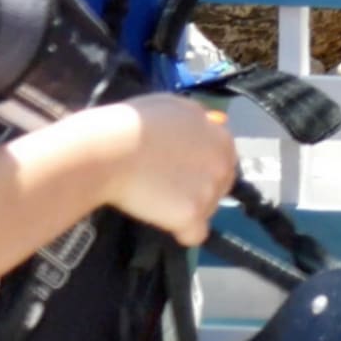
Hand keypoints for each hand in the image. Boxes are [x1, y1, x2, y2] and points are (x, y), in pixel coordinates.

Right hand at [100, 95, 235, 245]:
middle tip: (169, 184)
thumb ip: (199, 118)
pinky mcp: (192, 216)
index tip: (183, 167)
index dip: (204, 164)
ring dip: (189, 208)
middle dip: (201, 188)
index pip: (226, 159)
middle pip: (221, 186)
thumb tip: (218, 123)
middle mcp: (222, 165)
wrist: (114, 149)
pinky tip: (163, 219)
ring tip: (158, 197)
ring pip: (208, 210)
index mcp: (221, 137)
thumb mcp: (174, 106)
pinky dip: (181, 231)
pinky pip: (195, 234)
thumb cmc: (137, 122)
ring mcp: (209, 192)